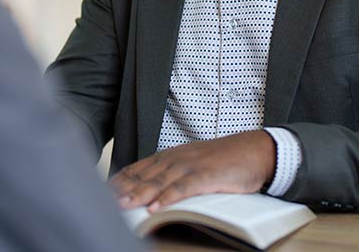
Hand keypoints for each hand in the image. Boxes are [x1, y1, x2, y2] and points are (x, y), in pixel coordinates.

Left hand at [110, 130, 275, 211]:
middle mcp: (176, 159)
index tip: (103, 191)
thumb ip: (171, 174)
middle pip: (144, 176)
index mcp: (170, 156)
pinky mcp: (206, 176)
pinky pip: (184, 188)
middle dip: (124, 189)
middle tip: (105, 201)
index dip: (120, 181)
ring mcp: (191, 166)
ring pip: (159, 181)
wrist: (254, 150)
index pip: (138, 168)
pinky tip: (157, 207)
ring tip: (124, 206)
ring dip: (140, 194)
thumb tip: (150, 190)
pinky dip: (169, 198)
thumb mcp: (191, 163)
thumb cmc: (223, 160)